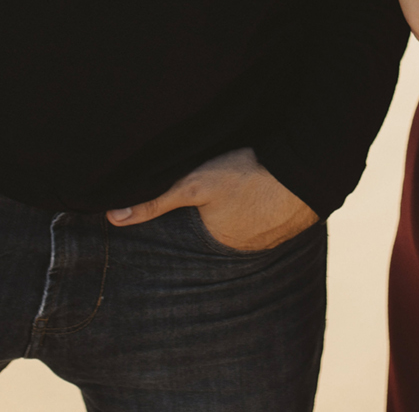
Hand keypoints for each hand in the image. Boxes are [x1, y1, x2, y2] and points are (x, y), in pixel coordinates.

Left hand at [107, 147, 317, 250]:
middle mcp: (241, 248)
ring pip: (241, 225)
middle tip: (212, 196)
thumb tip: (114, 218)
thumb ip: (155, 201)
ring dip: (237, 214)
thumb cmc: (248, 176)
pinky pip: (266, 218)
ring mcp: (268, 237)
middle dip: (211, 219)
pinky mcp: (287, 221)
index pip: (190, 235)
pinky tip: (258, 193)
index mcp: (216, 243)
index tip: (184, 206)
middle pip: (215, 231)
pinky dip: (260, 208)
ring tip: (234, 194)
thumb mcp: (194, 184)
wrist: (305, 170)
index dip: (185, 220)